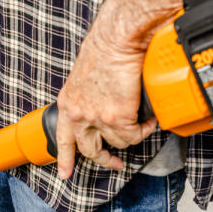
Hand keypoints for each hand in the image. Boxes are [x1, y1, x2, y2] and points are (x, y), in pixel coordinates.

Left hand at [55, 0, 158, 178]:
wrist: (117, 38)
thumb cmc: (106, 47)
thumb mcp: (86, 75)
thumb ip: (90, 94)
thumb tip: (103, 104)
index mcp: (68, 101)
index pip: (63, 138)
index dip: (65, 158)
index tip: (65, 173)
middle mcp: (78, 113)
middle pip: (90, 150)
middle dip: (105, 160)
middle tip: (115, 163)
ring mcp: (96, 118)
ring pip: (118, 143)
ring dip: (133, 136)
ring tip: (142, 124)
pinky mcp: (116, 117)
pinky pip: (134, 135)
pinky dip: (145, 130)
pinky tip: (149, 119)